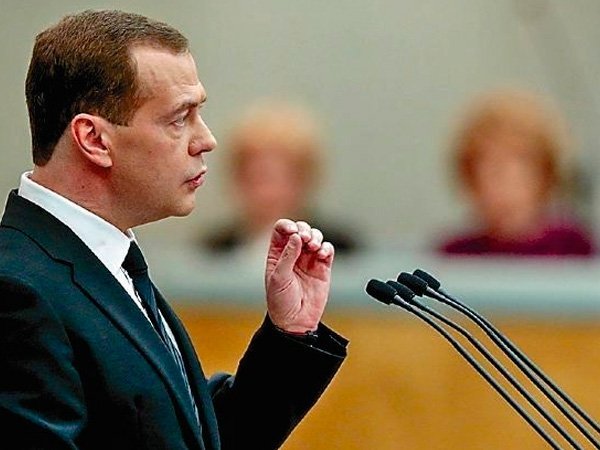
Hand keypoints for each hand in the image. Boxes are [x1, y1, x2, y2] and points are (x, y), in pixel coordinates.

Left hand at [264, 219, 334, 333]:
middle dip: (304, 230)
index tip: (293, 232)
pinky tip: (322, 254)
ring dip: (316, 237)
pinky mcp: (322, 268)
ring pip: (315, 237)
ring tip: (314, 247)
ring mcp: (308, 260)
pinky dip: (326, 248)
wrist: (295, 322)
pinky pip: (327, 250)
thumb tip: (296, 237)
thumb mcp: (278, 278)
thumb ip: (287, 256)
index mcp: (277, 254)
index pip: (281, 230)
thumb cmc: (281, 302)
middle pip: (300, 229)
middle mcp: (293, 253)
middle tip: (305, 239)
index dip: (288, 226)